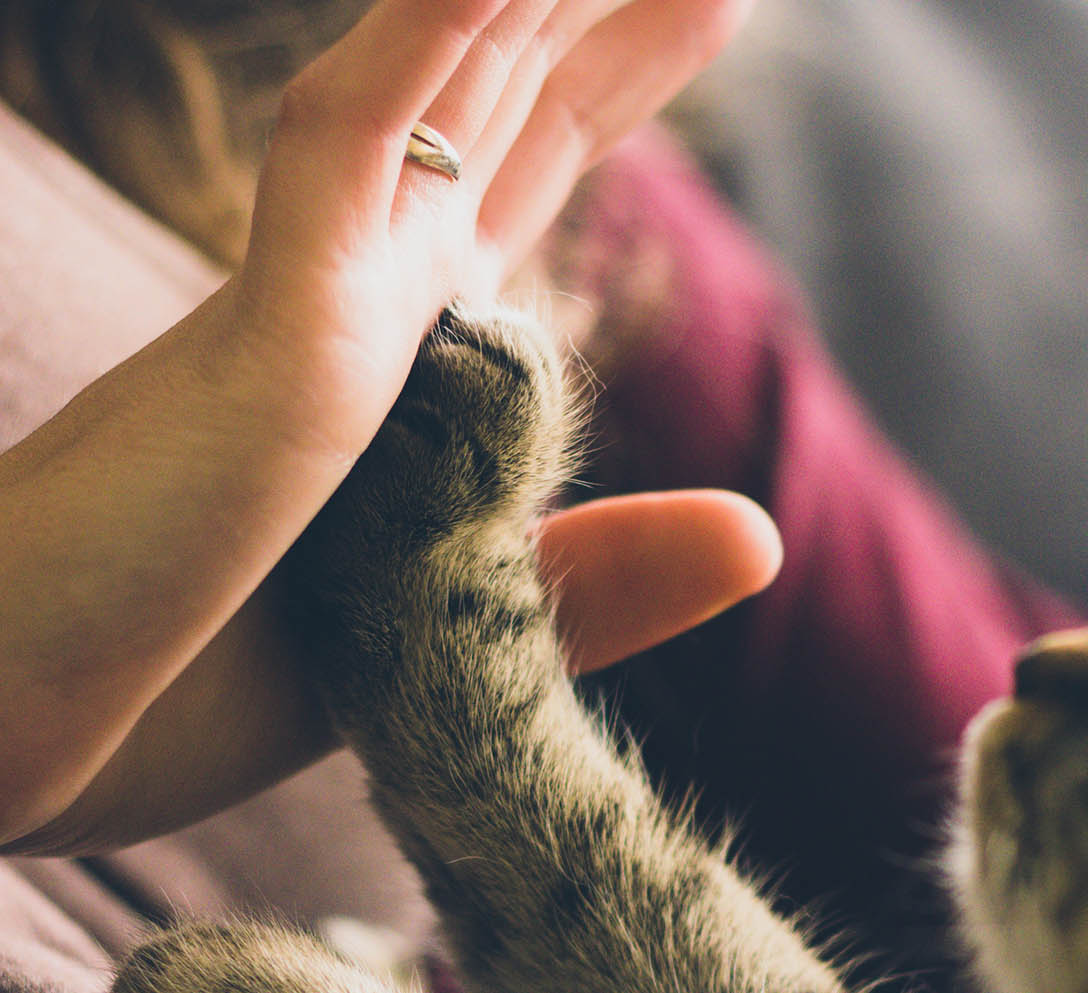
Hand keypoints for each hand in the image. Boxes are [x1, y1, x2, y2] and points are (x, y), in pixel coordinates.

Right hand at [0, 0, 754, 852]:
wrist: (22, 737)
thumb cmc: (195, 680)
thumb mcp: (457, 628)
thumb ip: (605, 573)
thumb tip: (764, 536)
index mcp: (405, 344)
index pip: (524, 162)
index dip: (612, 71)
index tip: (696, 1)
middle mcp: (367, 288)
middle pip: (508, 93)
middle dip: (599, 4)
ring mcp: (316, 292)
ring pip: (446, 79)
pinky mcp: (267, 332)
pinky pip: (349, 145)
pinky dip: (425, 41)